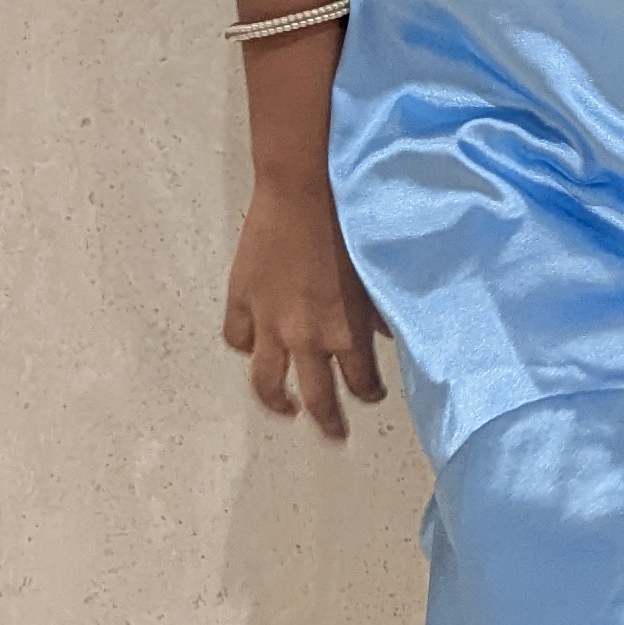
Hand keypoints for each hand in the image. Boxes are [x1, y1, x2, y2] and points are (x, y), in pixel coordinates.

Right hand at [223, 181, 387, 438]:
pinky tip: (254, 347)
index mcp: (345, 332)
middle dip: (329, 422)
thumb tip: (385, 332)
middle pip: (317, 398)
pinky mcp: (241, 300)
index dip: (369, 394)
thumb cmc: (346, 221)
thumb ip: (379, 310)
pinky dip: (245, 346)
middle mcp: (305, 337)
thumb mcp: (374, 271)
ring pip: (267, 382)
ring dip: (278, 403)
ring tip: (287, 409)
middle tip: (335, 435)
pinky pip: (238, 338)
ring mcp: (268, 323)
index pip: (360, 383)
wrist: (302, 189)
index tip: (372, 395)